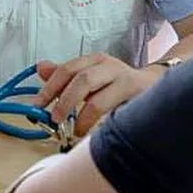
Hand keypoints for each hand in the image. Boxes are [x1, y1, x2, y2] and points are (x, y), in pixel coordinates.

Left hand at [33, 53, 162, 135]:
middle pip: (82, 80)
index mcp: (95, 60)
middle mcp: (110, 66)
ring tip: (76, 130)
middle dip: (65, 102)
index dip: (50, 88)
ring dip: (81, 118)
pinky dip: (100, 125)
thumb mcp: (91, 76)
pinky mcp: (137, 97)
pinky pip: (114, 114)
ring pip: (98, 100)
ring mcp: (125, 81)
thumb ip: (66, 75)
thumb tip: (40, 68)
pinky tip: (95, 132)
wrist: (155, 84)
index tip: (38, 106)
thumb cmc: (117, 83)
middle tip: (55, 119)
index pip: (68, 69)